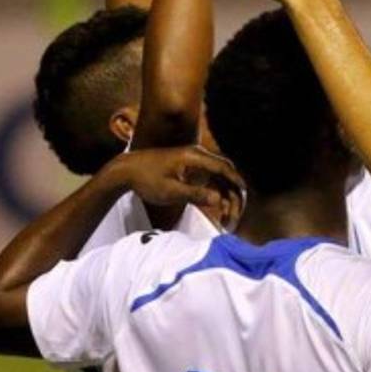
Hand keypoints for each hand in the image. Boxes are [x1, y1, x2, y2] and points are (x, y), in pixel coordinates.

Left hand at [107, 145, 244, 218]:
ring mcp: (194, 160)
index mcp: (194, 157)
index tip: (244, 199)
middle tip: (235, 214)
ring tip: (227, 216)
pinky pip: (210, 178)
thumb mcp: (169, 191)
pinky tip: (218, 208)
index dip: (236, 184)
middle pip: (226, 172)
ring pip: (220, 176)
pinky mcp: (189, 167)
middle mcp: (197, 155)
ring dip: (226, 194)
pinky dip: (217, 192)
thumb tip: (218, 200)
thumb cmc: (145, 179)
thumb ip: (195, 194)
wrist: (126, 170)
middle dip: (234, 193)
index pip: (224, 168)